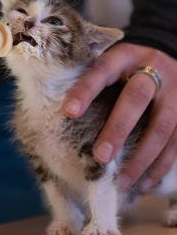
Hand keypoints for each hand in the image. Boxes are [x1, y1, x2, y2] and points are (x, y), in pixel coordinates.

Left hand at [62, 43, 176, 191]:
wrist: (169, 51)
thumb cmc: (129, 63)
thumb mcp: (112, 59)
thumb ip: (95, 80)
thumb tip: (67, 112)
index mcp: (125, 56)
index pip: (102, 71)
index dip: (85, 91)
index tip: (68, 112)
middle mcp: (153, 71)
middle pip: (136, 99)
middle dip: (118, 129)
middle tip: (101, 156)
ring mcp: (175, 93)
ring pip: (161, 128)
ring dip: (141, 158)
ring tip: (120, 182)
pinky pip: (176, 142)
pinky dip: (160, 166)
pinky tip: (144, 183)